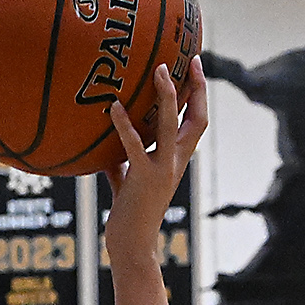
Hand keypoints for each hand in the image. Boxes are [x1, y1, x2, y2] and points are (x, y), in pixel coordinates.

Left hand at [100, 58, 207, 265]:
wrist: (132, 246)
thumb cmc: (129, 215)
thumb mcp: (126, 182)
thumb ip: (121, 163)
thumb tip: (105, 149)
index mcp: (176, 160)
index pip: (196, 122)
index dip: (199, 94)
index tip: (194, 65)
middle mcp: (176, 162)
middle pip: (196, 118)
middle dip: (196, 88)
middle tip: (190, 59)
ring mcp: (162, 170)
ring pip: (170, 126)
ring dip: (167, 96)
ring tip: (159, 69)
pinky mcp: (142, 178)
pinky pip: (134, 146)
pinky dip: (124, 125)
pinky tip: (113, 107)